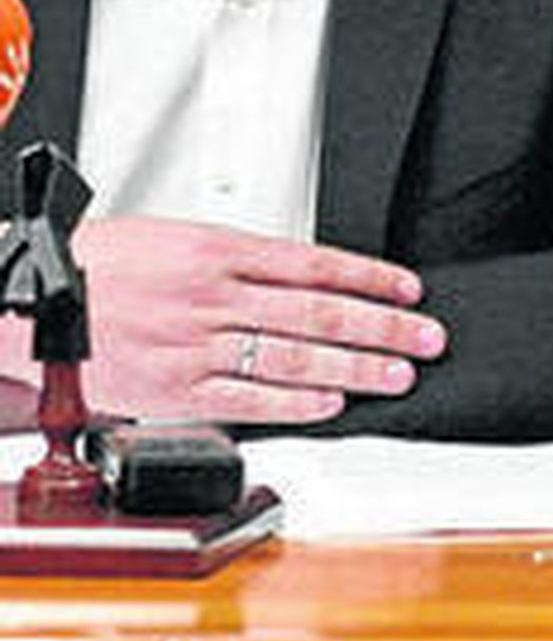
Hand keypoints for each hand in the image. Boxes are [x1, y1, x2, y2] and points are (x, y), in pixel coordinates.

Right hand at [62, 216, 448, 423]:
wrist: (39, 304)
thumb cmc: (108, 266)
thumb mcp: (183, 237)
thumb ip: (246, 259)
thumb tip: (309, 276)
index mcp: (221, 249)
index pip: (316, 262)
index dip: (371, 276)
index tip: (410, 288)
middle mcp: (214, 296)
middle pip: (317, 311)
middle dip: (381, 326)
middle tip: (425, 337)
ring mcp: (196, 344)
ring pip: (291, 356)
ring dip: (353, 368)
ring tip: (396, 374)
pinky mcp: (174, 388)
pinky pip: (245, 398)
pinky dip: (294, 403)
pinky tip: (331, 403)